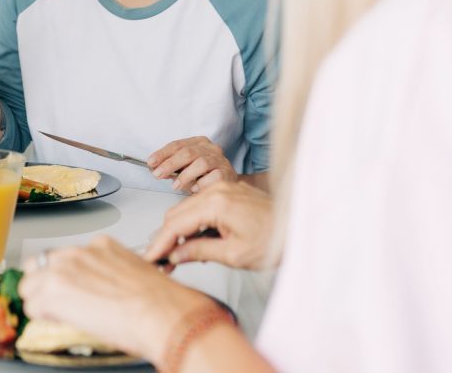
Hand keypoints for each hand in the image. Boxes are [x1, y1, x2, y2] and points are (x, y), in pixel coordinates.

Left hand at [19, 237, 216, 363]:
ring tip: (59, 314)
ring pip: (30, 284)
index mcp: (100, 245)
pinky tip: (59, 321)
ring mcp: (63, 269)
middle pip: (42, 264)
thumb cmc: (157, 300)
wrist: (161, 313)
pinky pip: (33, 304)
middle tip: (61, 302)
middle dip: (46, 284)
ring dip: (40, 299)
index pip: (66, 257)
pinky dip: (41, 316)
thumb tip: (98, 288)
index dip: (65, 276)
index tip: (72, 289)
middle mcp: (78, 252)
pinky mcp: (54, 291)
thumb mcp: (131, 274)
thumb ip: (107, 273)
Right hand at [145, 181, 273, 269]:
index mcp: (217, 202)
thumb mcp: (235, 254)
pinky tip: (193, 243)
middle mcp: (217, 190)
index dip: (159, 243)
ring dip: (178, 232)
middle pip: (176, 213)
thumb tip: (175, 254)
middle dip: (166, 238)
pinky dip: (193, 225)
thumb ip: (199, 251)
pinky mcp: (228, 194)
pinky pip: (200, 207)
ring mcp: (223, 190)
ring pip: (186, 210)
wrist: (301, 228)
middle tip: (162, 262)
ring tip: (177, 257)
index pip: (175, 223)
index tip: (150, 258)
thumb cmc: (276, 240)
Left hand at [148, 137, 236, 191]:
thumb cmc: (204, 176)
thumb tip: (155, 169)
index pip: (177, 145)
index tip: (151, 162)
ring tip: (175, 185)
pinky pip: (213, 177)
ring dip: (185, 175)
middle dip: (170, 164)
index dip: (162, 153)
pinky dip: (202, 183)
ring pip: (201, 163)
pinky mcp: (228, 173)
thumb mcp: (185, 169)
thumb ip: (171, 168)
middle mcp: (211, 148)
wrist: (228, 184)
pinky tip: (195, 189)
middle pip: (187, 152)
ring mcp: (221, 160)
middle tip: (158, 174)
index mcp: (199, 142)